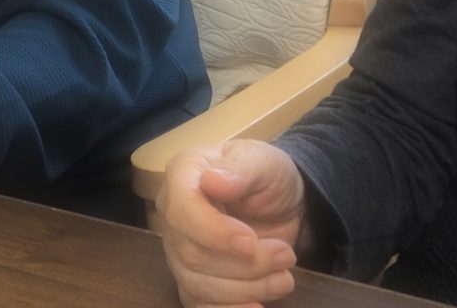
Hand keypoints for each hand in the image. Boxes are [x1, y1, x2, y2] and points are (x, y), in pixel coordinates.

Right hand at [156, 140, 305, 307]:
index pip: (182, 209)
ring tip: (284, 276)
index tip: (250, 242)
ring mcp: (178, 248)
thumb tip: (212, 182)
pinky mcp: (192, 278)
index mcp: (184, 174)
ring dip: (247, 288)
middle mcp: (172, 212)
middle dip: (245, 264)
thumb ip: (240, 169)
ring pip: (199, 284)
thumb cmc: (266, 176)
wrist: (278, 204)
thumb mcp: (263, 162)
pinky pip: (199, 305)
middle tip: (285, 255)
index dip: (213, 232)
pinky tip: (257, 306)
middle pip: (192, 253)